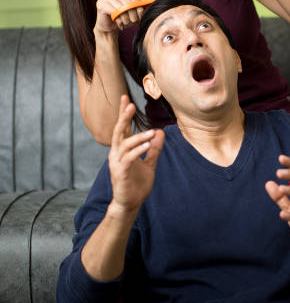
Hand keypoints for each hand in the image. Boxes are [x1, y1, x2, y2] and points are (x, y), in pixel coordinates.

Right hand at [95, 0, 143, 32]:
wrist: (110, 27)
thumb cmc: (123, 19)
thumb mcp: (134, 15)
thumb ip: (139, 10)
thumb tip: (141, 9)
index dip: (139, 9)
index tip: (139, 17)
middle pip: (128, 3)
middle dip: (133, 15)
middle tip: (133, 22)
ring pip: (121, 7)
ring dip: (126, 18)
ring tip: (126, 24)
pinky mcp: (101, 3)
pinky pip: (113, 11)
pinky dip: (119, 20)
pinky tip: (120, 25)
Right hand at [108, 95, 164, 218]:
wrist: (130, 204)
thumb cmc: (136, 184)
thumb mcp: (149, 163)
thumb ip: (153, 149)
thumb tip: (160, 133)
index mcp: (122, 149)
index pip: (122, 128)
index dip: (123, 113)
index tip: (125, 98)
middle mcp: (116, 153)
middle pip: (118, 131)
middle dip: (123, 117)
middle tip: (129, 104)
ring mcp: (116, 163)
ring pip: (124, 144)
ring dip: (138, 137)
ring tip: (151, 132)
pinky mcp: (120, 172)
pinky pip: (128, 158)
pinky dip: (137, 150)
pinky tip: (147, 145)